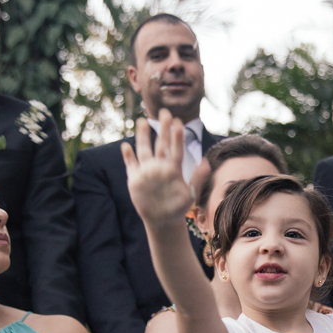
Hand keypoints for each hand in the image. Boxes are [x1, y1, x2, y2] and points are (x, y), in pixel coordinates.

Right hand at [124, 110, 192, 227]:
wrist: (163, 221)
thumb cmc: (178, 208)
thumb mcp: (190, 195)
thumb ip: (197, 179)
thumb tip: (206, 163)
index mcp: (173, 169)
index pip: (175, 149)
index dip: (176, 136)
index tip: (178, 122)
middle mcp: (160, 167)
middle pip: (161, 144)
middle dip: (162, 128)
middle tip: (165, 112)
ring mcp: (147, 172)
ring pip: (144, 150)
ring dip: (142, 136)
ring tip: (142, 121)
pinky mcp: (135, 179)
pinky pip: (130, 165)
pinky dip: (128, 156)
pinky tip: (126, 146)